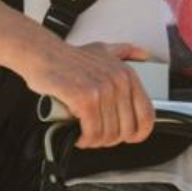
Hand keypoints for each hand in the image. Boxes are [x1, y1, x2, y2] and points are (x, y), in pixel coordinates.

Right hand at [23, 40, 155, 148]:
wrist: (44, 55)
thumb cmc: (71, 57)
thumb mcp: (104, 49)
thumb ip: (125, 51)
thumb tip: (143, 54)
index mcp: (128, 75)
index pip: (147, 115)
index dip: (139, 133)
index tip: (128, 138)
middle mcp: (119, 82)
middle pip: (125, 130)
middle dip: (109, 139)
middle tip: (96, 134)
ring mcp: (103, 90)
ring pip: (108, 134)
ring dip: (94, 141)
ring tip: (85, 134)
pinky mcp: (85, 99)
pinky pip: (92, 132)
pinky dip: (85, 140)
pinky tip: (78, 136)